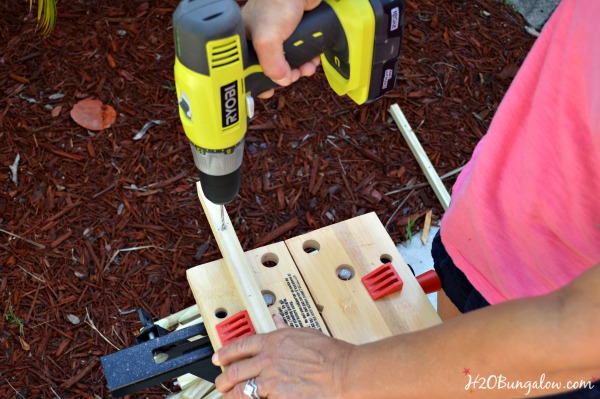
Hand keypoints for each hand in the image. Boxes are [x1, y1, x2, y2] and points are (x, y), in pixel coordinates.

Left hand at [213, 315, 353, 397]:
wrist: (342, 372)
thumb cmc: (330, 354)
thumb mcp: (304, 333)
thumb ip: (286, 328)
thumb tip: (277, 320)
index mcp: (274, 340)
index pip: (241, 345)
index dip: (226, 352)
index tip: (219, 357)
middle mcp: (269, 358)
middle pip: (235, 369)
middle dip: (224, 378)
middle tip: (220, 382)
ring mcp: (271, 379)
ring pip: (242, 389)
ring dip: (233, 394)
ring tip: (230, 396)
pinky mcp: (277, 396)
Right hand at [242, 0, 321, 97]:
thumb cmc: (277, 2)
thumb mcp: (268, 39)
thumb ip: (272, 65)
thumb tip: (282, 81)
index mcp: (243, 39)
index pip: (245, 68)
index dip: (255, 82)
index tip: (267, 93)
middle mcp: (258, 37)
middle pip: (269, 67)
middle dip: (283, 76)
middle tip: (292, 78)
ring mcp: (277, 34)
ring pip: (287, 61)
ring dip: (298, 69)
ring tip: (306, 69)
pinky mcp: (294, 31)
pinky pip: (299, 51)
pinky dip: (307, 58)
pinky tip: (312, 59)